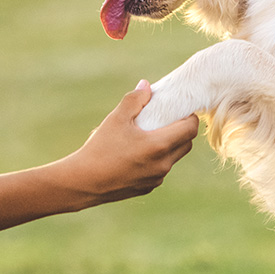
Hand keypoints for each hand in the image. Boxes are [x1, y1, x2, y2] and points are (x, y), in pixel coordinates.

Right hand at [67, 80, 198, 203]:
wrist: (84, 182)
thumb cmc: (100, 148)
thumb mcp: (116, 119)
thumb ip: (134, 99)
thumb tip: (146, 85)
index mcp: (159, 145)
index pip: (190, 129)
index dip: (189, 117)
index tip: (179, 110)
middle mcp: (163, 164)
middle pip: (186, 144)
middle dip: (181, 131)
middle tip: (166, 120)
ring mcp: (156, 178)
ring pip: (173, 158)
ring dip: (168, 146)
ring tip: (148, 136)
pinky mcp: (148, 187)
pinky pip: (160, 170)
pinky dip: (156, 160)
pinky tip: (136, 154)